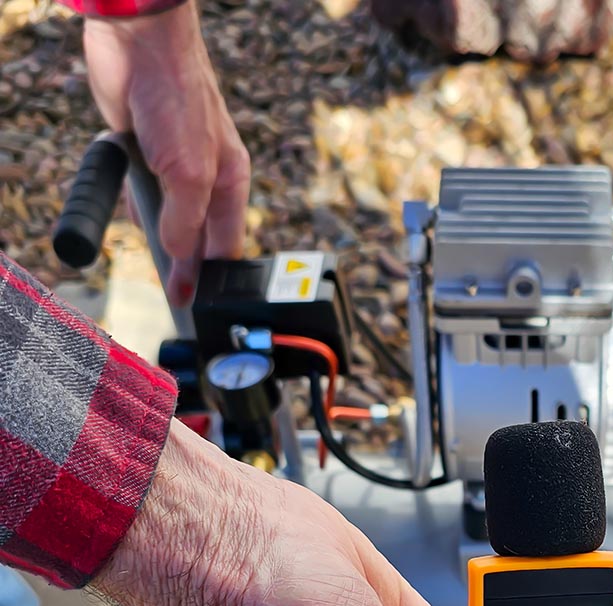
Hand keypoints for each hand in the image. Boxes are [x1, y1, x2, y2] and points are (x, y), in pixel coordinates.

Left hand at [84, 3, 249, 306]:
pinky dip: (135, 202)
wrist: (137, 44)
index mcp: (232, 183)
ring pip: (168, 216)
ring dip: (158, 231)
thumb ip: (184, 222)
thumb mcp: (189, 175)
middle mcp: (207, 178)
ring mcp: (174, 165)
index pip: (226, 247)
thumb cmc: (178, 99)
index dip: (212, 279)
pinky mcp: (143, 151)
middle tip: (175, 293)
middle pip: (198, 236)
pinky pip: (141, 192)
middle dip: (186, 262)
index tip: (198, 306)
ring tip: (157, 253)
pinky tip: (132, 205)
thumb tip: (177, 258)